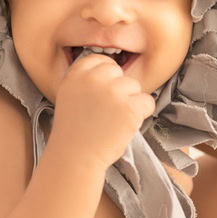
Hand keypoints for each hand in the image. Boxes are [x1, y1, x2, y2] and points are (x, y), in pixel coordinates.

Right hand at [50, 52, 155, 170]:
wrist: (75, 157)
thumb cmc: (74, 132)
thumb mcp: (69, 96)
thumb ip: (86, 81)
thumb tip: (112, 73)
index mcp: (76, 75)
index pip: (100, 60)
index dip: (106, 75)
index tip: (103, 91)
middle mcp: (94, 79)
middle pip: (119, 72)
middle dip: (119, 89)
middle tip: (108, 111)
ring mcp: (113, 92)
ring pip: (135, 87)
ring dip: (131, 102)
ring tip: (114, 120)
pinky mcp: (130, 107)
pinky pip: (147, 102)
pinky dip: (141, 114)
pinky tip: (125, 125)